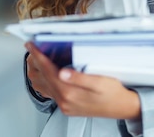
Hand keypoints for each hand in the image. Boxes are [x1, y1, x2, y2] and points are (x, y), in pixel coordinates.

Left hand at [25, 42, 140, 119]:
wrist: (122, 107)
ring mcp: (64, 105)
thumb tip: (62, 72)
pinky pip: (49, 94)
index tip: (31, 45)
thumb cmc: (113, 93)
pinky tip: (46, 75)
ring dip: (37, 72)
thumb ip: (80, 77)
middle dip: (35, 62)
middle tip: (33, 48)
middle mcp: (64, 100)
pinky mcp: (67, 107)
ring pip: (42, 87)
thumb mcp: (100, 82)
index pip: (48, 70)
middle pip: (42, 78)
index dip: (38, 56)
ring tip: (37, 59)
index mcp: (70, 92)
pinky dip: (43, 82)